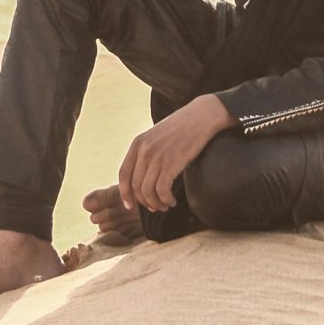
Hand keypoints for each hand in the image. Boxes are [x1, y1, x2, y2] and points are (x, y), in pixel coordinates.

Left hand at [118, 94, 232, 212]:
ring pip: (147, 191)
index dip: (125, 193)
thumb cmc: (180, 129)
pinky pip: (162, 190)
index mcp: (137, 143)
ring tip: (165, 205)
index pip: (123, 174)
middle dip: (144, 201)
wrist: (200, 117)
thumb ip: (146, 153)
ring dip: (156, 203)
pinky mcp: (172, 162)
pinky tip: (172, 201)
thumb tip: (142, 178)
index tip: (129, 205)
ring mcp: (157, 156)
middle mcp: (144, 150)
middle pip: (135, 186)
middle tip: (155, 207)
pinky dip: (166, 200)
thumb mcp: (156, 137)